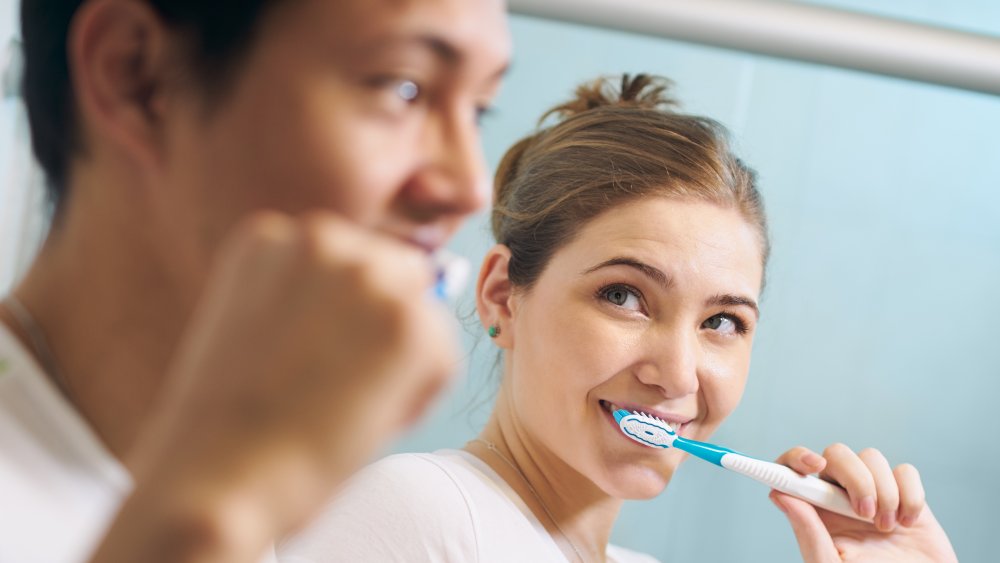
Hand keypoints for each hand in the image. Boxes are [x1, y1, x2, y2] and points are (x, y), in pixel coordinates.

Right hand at [95, 212, 458, 560]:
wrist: (212, 478)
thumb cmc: (225, 425)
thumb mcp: (253, 330)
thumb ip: (306, 302)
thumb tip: (381, 310)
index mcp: (270, 236)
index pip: (345, 262)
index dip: (339, 321)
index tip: (304, 365)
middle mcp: (320, 237)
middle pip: (394, 273)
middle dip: (380, 327)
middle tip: (334, 389)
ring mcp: (368, 274)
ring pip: (422, 315)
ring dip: (400, 361)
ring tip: (342, 406)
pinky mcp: (409, 321)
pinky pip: (442, 359)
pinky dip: (417, 398)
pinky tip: (360, 423)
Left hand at [770, 444, 956, 562]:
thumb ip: (808, 532)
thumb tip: (779, 494)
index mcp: (815, 509)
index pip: (793, 468)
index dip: (798, 457)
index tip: (814, 465)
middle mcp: (840, 495)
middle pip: (837, 454)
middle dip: (854, 478)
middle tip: (865, 514)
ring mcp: (873, 491)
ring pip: (871, 458)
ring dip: (884, 492)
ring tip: (887, 528)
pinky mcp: (905, 493)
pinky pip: (905, 472)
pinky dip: (910, 495)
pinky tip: (907, 522)